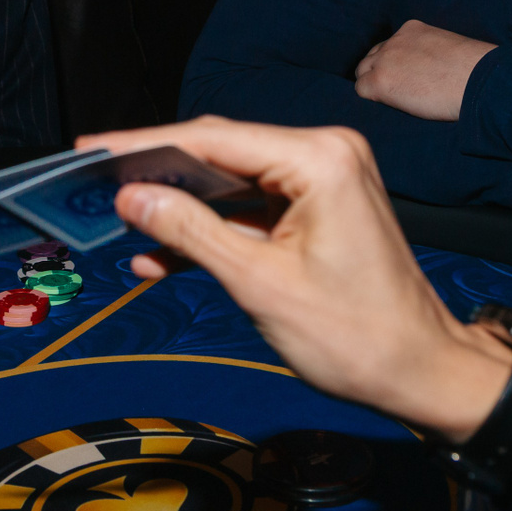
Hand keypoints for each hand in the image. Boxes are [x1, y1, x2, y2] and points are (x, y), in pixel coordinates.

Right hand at [79, 117, 511, 440]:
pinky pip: (252, 209)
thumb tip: (132, 196)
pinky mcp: (319, 209)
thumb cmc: (355, 335)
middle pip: (220, 151)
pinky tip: (161, 256)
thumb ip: (192, 231)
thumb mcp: (259, 283)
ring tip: (119, 225)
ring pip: (231, 182)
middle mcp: (324, 154)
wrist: (420, 373)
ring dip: (180, 209)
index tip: (90, 149)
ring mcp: (323, 181)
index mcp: (319, 158)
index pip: (214, 137)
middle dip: (157, 173)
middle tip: (92, 183)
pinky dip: (212, 230)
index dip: (145, 145)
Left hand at [354, 20, 496, 121]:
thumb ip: (431, 53)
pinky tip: (390, 107)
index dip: (394, 63)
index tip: (405, 76)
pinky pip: (361, 90)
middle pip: (373, 57)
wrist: (478, 81)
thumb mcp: (449, 49)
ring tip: (394, 102)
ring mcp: (385, 60)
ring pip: (363, 72)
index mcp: (412, 29)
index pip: (391, 45)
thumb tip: (429, 71)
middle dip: (380, 72)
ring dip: (374, 85)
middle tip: (397, 92)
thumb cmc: (474, 70)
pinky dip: (371, 99)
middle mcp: (394, 40)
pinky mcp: (380, 82)